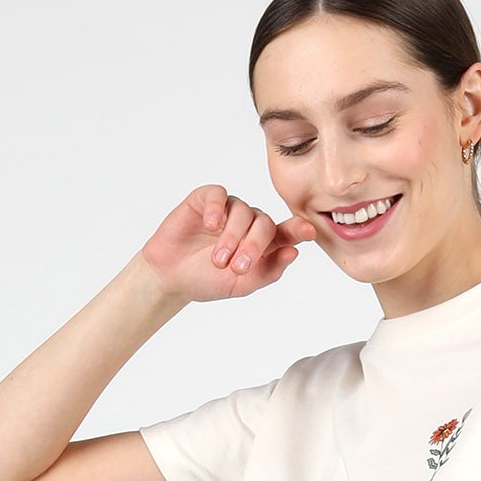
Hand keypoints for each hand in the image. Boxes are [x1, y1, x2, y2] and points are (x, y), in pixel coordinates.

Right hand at [139, 186, 314, 303]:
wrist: (171, 277)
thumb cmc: (207, 280)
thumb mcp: (242, 284)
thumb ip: (269, 270)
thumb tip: (294, 252)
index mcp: (263, 243)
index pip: (286, 232)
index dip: (297, 230)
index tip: (308, 232)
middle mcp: (249, 223)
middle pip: (264, 224)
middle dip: (254, 246)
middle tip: (239, 267)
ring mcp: (228, 209)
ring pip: (242, 212)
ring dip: (232, 237)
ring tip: (218, 260)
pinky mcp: (206, 199)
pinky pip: (218, 195)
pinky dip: (217, 209)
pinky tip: (210, 225)